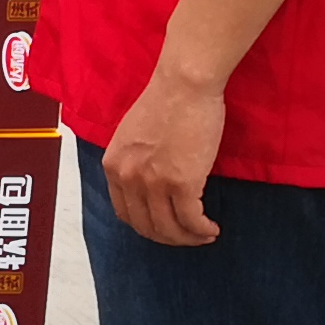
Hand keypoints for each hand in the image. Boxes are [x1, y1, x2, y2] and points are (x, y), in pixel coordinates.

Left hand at [103, 66, 225, 245]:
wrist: (184, 85)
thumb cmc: (166, 101)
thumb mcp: (133, 135)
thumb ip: (135, 161)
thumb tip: (149, 182)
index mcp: (113, 165)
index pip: (124, 212)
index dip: (146, 226)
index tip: (164, 227)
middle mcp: (128, 177)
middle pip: (145, 226)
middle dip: (168, 238)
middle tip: (187, 236)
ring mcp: (153, 182)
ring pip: (169, 228)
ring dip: (188, 238)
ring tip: (204, 234)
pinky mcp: (181, 182)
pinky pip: (191, 220)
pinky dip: (202, 230)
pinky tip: (211, 228)